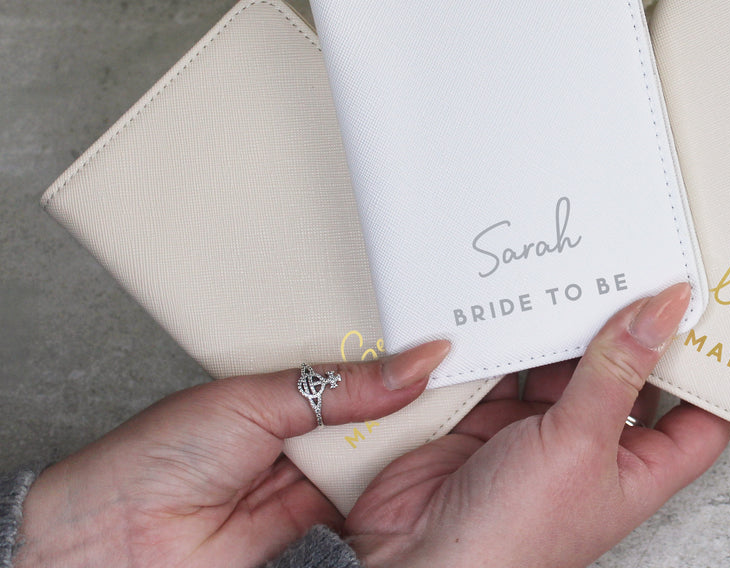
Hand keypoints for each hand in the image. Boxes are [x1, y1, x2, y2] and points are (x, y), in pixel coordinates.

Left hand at [16, 340, 450, 567]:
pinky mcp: (323, 525)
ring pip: (384, 451)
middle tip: (462, 367)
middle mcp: (307, 432)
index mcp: (288, 390)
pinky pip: (372, 497)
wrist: (116, 540)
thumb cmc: (156, 457)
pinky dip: (397, 482)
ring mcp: (317, 480)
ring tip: (456, 402)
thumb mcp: (257, 399)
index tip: (447, 341)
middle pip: (381, 408)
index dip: (403, 356)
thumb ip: (340, 387)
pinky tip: (426, 457)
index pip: (361, 365)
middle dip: (417, 392)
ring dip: (412, 434)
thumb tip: (412, 363)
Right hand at [345, 283, 729, 567]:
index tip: (709, 311)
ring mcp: (539, 433)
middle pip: (625, 375)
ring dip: (562, 329)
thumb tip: (661, 315)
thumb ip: (617, 373)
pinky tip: (513, 310)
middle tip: (633, 272)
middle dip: (625, 329)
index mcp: (636, 469)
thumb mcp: (580, 445)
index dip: (706, 368)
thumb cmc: (512, 540)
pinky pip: (506, 366)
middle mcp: (592, 448)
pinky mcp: (489, 420)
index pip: (695, 417)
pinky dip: (506, 340)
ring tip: (572, 279)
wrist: (417, 560)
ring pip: (562, 363)